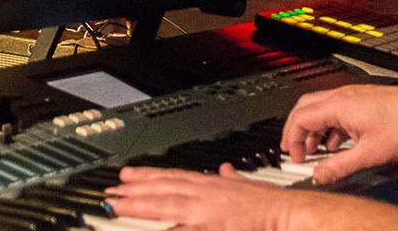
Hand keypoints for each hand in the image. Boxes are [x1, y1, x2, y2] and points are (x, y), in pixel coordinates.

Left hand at [106, 164, 296, 230]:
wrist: (287, 213)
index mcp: (210, 184)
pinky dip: (168, 229)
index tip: (127, 175)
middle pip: (162, 189)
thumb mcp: (245, 185)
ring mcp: (206, 211)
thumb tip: (227, 171)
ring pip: (165, 205)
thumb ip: (232, 179)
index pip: (172, 177)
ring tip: (117, 205)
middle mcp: (204, 194)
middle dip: (134, 190)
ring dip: (139, 205)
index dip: (147, 176)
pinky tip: (154, 230)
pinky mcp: (212, 227)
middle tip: (110, 191)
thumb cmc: (269, 204)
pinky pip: (182, 230)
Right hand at [282, 83, 397, 184]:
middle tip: (293, 149)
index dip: (292, 139)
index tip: (295, 156)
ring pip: (320, 108)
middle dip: (296, 130)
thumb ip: (340, 166)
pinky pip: (335, 110)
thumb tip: (320, 175)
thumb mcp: (370, 154)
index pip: (300, 119)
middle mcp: (342, 96)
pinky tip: (338, 143)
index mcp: (338, 106)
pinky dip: (329, 126)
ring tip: (315, 150)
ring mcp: (352, 96)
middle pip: (304, 108)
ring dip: (313, 129)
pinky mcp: (362, 100)